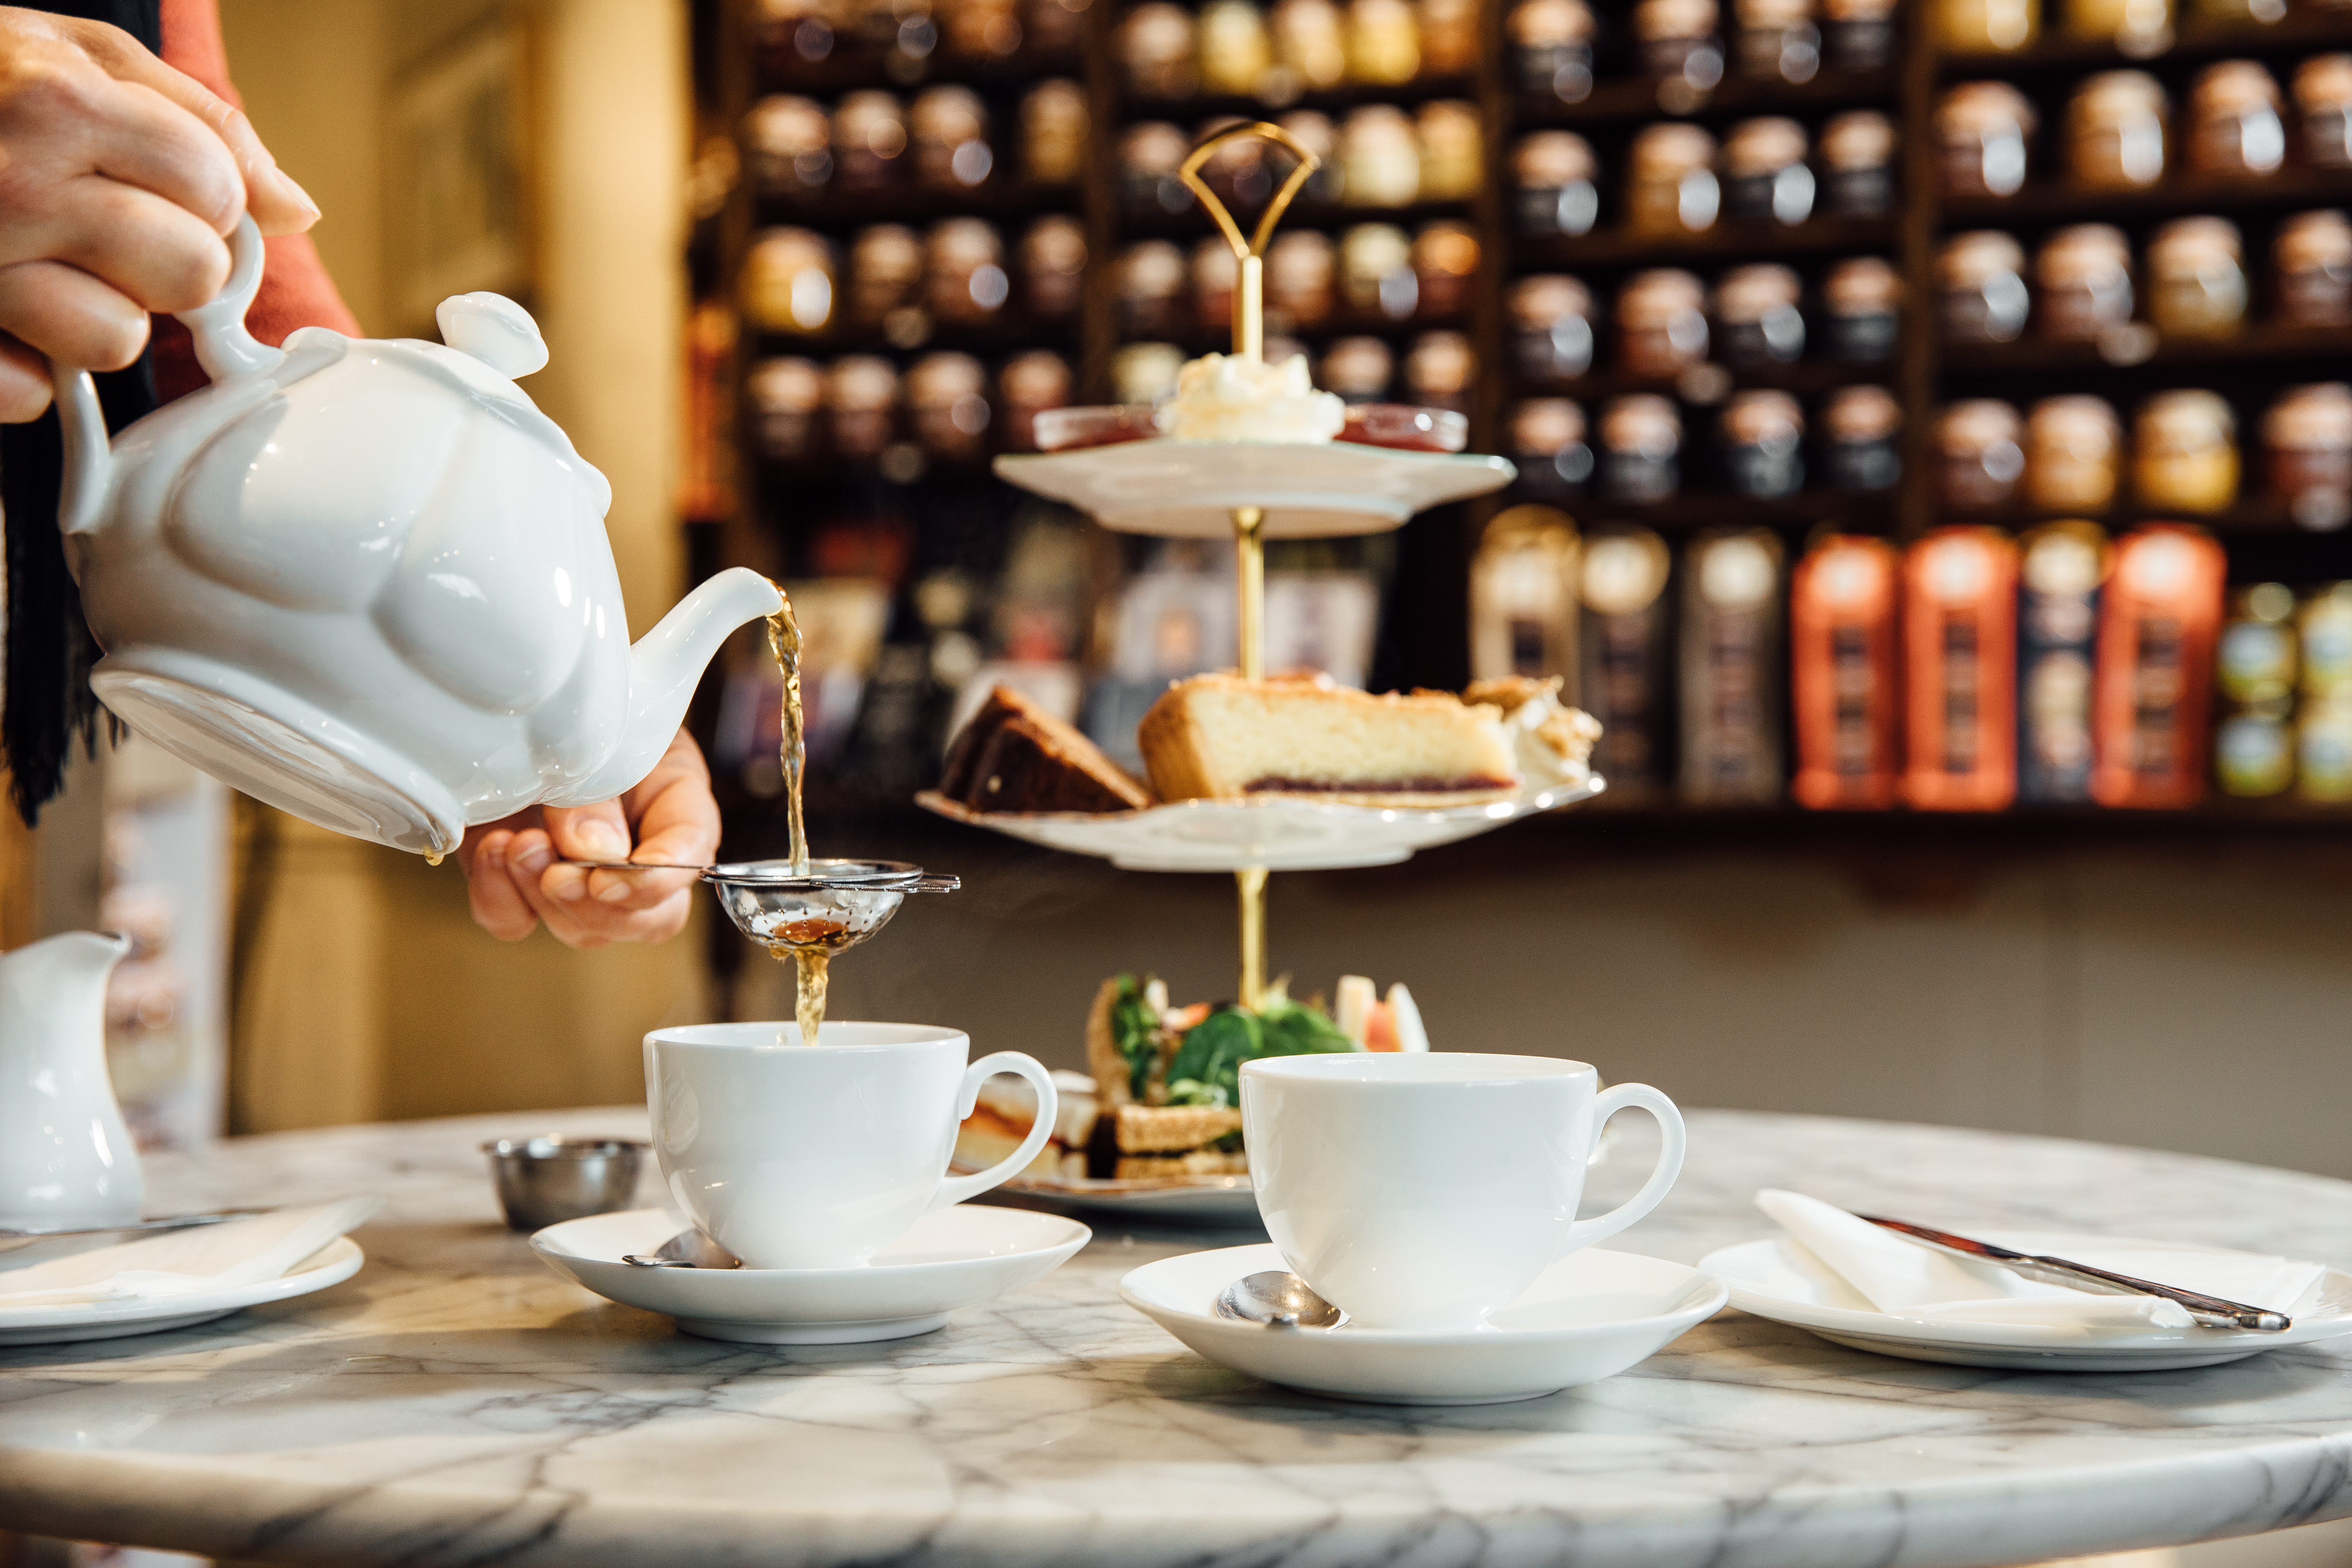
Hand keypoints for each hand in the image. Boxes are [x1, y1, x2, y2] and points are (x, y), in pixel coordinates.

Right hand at [0, 6, 320, 419]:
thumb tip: (294, 208)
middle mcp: (14, 187)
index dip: (209, 197)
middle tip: (110, 231)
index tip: (167, 188)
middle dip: (169, 261)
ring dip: (101, 315)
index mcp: (59, 104)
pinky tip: (5, 315)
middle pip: (190, 274)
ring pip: (120, 341)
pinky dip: (26, 366)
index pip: (220, 193)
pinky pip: (31, 392)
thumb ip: (204, 122)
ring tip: (52, 266)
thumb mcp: (84, 57)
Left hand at [457, 729, 720, 949]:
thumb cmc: (567, 706)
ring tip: (517, 844)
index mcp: (674, 803)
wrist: (510, 703)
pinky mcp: (521, 884)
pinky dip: (500, 898)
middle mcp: (636, 851)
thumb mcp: (596, 732)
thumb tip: (593, 852)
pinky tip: (492, 851)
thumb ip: (597, 790)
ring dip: (544, 897)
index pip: (690, 855)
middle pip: (644, 917)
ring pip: (581, 927)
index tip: (610, 879)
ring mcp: (578, 875)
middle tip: (557, 874)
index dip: (658, 879)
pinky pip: (514, 921)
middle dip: (596, 905)